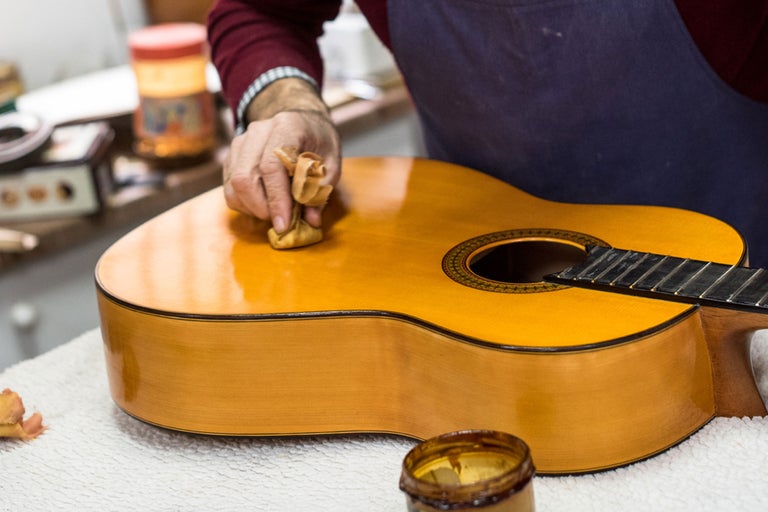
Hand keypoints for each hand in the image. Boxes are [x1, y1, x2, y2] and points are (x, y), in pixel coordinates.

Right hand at [222, 79, 340, 232]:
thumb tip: (311, 220)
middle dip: (262, 208)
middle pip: (245, 177)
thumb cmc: (319, 144)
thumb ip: (320, 190)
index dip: (276, 199)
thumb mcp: (331, 164)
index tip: (284, 224)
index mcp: (287, 126)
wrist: (302, 123)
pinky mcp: (233, 155)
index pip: (271, 166)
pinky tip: (264, 205)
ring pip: (234, 185)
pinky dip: (245, 204)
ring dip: (253, 208)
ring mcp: (241, 141)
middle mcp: (258, 131)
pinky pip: (229, 188)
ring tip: (275, 212)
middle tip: (282, 222)